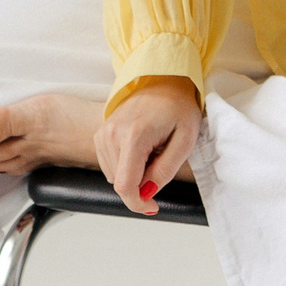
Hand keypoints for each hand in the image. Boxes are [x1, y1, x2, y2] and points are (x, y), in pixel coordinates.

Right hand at [96, 77, 201, 214]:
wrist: (162, 78)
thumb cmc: (177, 106)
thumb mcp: (185, 140)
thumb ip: (165, 170)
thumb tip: (147, 192)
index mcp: (133, 136)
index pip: (125, 186)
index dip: (138, 203)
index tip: (153, 207)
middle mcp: (111, 135)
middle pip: (120, 183)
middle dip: (141, 184)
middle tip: (161, 162)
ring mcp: (103, 133)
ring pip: (114, 176)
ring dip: (133, 174)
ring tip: (152, 152)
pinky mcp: (100, 134)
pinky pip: (110, 165)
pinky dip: (125, 165)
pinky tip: (140, 150)